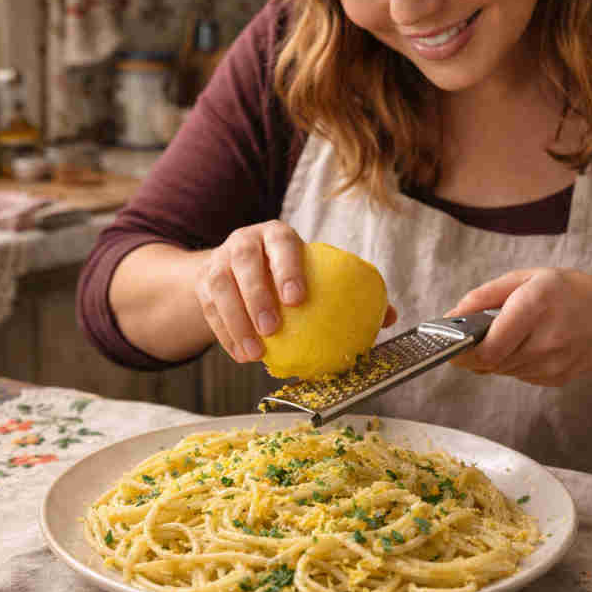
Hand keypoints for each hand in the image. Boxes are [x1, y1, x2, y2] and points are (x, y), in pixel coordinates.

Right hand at [195, 222, 395, 362]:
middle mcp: (244, 242)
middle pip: (244, 262)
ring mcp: (218, 261)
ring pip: (220, 287)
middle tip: (273, 328)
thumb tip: (390, 317)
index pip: (282, 243)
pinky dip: (225, 335)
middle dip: (257, 294)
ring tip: (255, 352)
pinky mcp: (201, 285)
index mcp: (276, 235)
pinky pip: (209, 311)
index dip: (288, 268)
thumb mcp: (311, 273)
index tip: (297, 299)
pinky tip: (243, 356)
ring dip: (236, 321)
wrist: (234, 269)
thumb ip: (346, 291)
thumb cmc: (286, 273)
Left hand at [446, 268, 591, 385]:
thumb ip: (484, 296)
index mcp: (536, 305)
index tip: (452, 347)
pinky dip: (516, 363)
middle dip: (478, 352)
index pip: (489, 347)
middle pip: (491, 362)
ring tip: (515, 334)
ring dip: (498, 356)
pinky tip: (532, 344)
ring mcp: (554, 364)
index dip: (464, 352)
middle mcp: (546, 339)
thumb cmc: (567, 292)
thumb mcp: (526, 278)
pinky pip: (520, 375)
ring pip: (503, 370)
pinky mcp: (557, 379)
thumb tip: (451, 316)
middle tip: (479, 335)